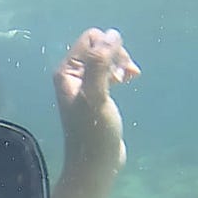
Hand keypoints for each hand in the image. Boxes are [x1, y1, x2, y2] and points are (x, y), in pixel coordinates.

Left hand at [53, 28, 140, 169]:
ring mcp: (85, 84)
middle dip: (117, 56)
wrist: (96, 163)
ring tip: (130, 78)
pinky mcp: (97, 94)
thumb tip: (112, 34)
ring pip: (107, 58)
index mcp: (67, 71)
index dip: (110, 48)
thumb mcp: (96, 95)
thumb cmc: (94, 132)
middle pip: (100, 47)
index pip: (91, 39)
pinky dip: (121, 73)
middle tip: (128, 75)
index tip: (122, 70)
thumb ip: (100, 64)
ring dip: (121, 64)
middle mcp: (73, 75)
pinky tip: (129, 81)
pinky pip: (110, 71)